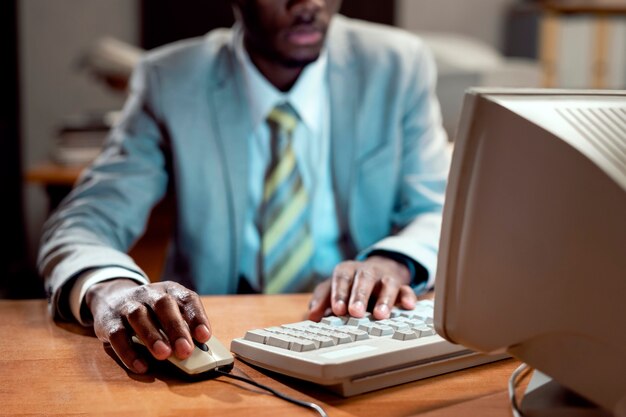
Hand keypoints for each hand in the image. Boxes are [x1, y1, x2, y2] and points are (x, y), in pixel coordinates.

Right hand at [85, 279, 211, 373]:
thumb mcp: (168, 311)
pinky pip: (117, 336)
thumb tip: (197, 350)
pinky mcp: (108, 321)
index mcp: (169, 289)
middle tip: (185, 350)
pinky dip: (129, 352)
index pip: (186, 298)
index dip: (197, 317)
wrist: (110, 298)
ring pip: (139, 317)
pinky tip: (141, 366)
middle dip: (176, 328)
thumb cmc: (150, 311)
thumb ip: (183, 327)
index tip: (204, 336)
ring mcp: (127, 305)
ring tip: (164, 355)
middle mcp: (148, 293)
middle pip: (163, 305)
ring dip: (153, 337)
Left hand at [307, 255, 416, 321]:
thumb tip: (313, 316)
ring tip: (380, 315)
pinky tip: (408, 306)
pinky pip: (406, 289)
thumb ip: (322, 300)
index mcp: (347, 270)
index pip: (342, 278)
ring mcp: (384, 277)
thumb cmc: (351, 284)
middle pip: (363, 279)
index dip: (339, 293)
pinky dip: (408, 297)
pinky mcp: (400, 285)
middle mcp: (366, 271)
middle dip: (359, 295)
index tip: (337, 309)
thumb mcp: (334, 288)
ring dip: (384, 299)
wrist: (377, 270)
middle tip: (355, 312)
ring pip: (386, 284)